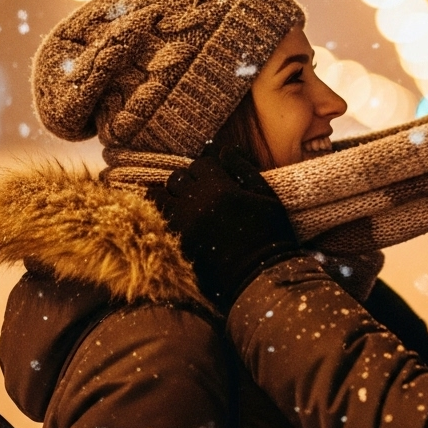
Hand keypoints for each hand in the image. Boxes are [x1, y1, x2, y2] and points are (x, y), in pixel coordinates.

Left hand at [147, 145, 300, 309]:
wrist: (260, 277)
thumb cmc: (270, 235)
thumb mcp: (267, 196)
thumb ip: (244, 169)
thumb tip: (224, 150)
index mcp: (221, 189)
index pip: (201, 164)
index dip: (209, 169)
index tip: (216, 179)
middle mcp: (196, 204)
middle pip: (177, 178)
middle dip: (187, 182)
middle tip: (199, 193)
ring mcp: (182, 226)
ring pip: (160, 198)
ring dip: (170, 197)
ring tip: (183, 206)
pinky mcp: (175, 245)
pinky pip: (157, 221)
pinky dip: (163, 216)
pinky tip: (175, 220)